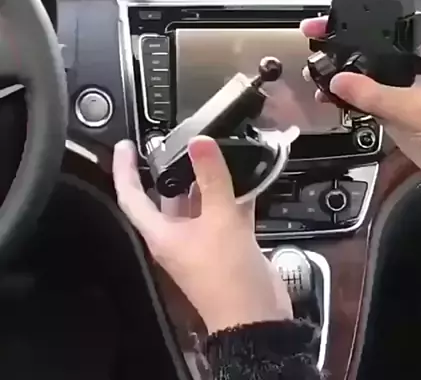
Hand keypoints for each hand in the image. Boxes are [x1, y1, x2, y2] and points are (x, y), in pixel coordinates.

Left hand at [112, 136, 291, 332]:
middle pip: (167, 197)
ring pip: (198, 203)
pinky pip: (223, 213)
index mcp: (163, 234)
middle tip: (180, 143)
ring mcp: (202, 241)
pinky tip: (245, 179)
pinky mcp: (225, 244)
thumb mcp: (220, 219)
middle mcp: (178, 237)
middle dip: (173, 170)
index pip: (131, 197)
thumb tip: (199, 143)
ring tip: (214, 153)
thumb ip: (212, 178)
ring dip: (206, 182)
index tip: (125, 147)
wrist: (256, 316)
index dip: (124, 170)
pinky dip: (231, 196)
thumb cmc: (229, 275)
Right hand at [300, 17, 420, 177]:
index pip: (381, 26)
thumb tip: (339, 82)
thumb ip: (374, 94)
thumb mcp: (411, 106)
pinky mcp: (386, 103)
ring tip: (315, 73)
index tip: (327, 22)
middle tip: (314, 43)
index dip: (353, 20)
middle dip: (338, 45)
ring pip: (358, 71)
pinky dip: (341, 96)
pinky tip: (327, 97)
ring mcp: (394, 84)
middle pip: (365, 47)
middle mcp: (405, 62)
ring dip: (336, 73)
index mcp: (419, 50)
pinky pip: (357, 94)